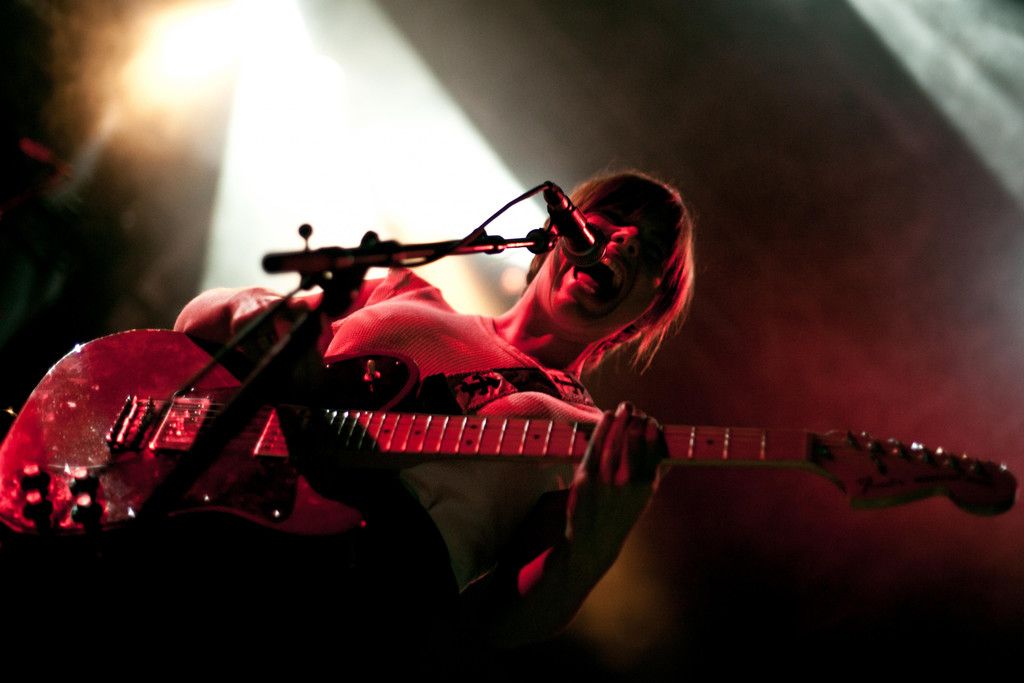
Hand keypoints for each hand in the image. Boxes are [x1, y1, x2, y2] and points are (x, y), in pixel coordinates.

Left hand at [565, 401, 666, 575]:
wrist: (593, 543)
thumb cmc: (621, 515)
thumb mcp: (643, 500)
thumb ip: (655, 477)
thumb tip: (669, 458)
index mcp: (646, 487)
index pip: (653, 451)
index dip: (652, 432)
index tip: (651, 421)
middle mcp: (627, 483)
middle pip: (634, 443)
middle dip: (636, 421)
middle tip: (634, 409)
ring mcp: (605, 481)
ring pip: (615, 442)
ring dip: (620, 421)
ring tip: (625, 407)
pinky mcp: (585, 479)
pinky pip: (594, 448)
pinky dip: (602, 430)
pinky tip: (606, 417)